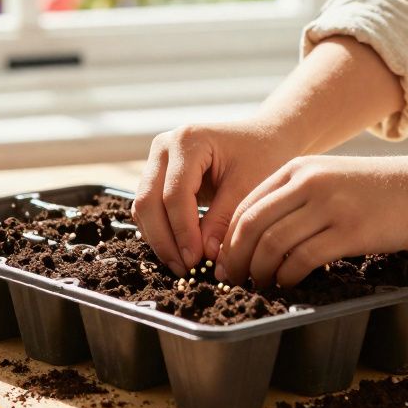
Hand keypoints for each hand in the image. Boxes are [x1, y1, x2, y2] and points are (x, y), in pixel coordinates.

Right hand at [134, 120, 300, 275]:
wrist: (263, 139)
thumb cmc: (262, 156)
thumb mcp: (249, 187)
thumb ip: (224, 220)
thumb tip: (205, 255)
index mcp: (188, 141)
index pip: (174, 194)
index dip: (182, 231)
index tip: (195, 260)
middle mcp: (164, 147)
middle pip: (148, 200)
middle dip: (164, 239)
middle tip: (184, 268)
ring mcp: (157, 161)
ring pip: (143, 207)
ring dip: (159, 239)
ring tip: (182, 265)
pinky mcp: (158, 177)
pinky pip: (149, 209)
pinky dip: (160, 231)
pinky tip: (179, 251)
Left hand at [217, 155, 407, 287]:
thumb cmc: (378, 191)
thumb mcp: (330, 179)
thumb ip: (296, 199)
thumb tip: (259, 237)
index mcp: (298, 169)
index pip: (246, 206)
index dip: (229, 239)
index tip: (224, 263)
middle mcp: (308, 182)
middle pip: (252, 225)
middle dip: (236, 258)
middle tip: (232, 281)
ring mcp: (329, 205)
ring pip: (273, 243)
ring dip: (260, 271)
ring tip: (260, 286)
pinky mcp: (350, 230)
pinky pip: (303, 258)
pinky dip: (288, 276)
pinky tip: (288, 285)